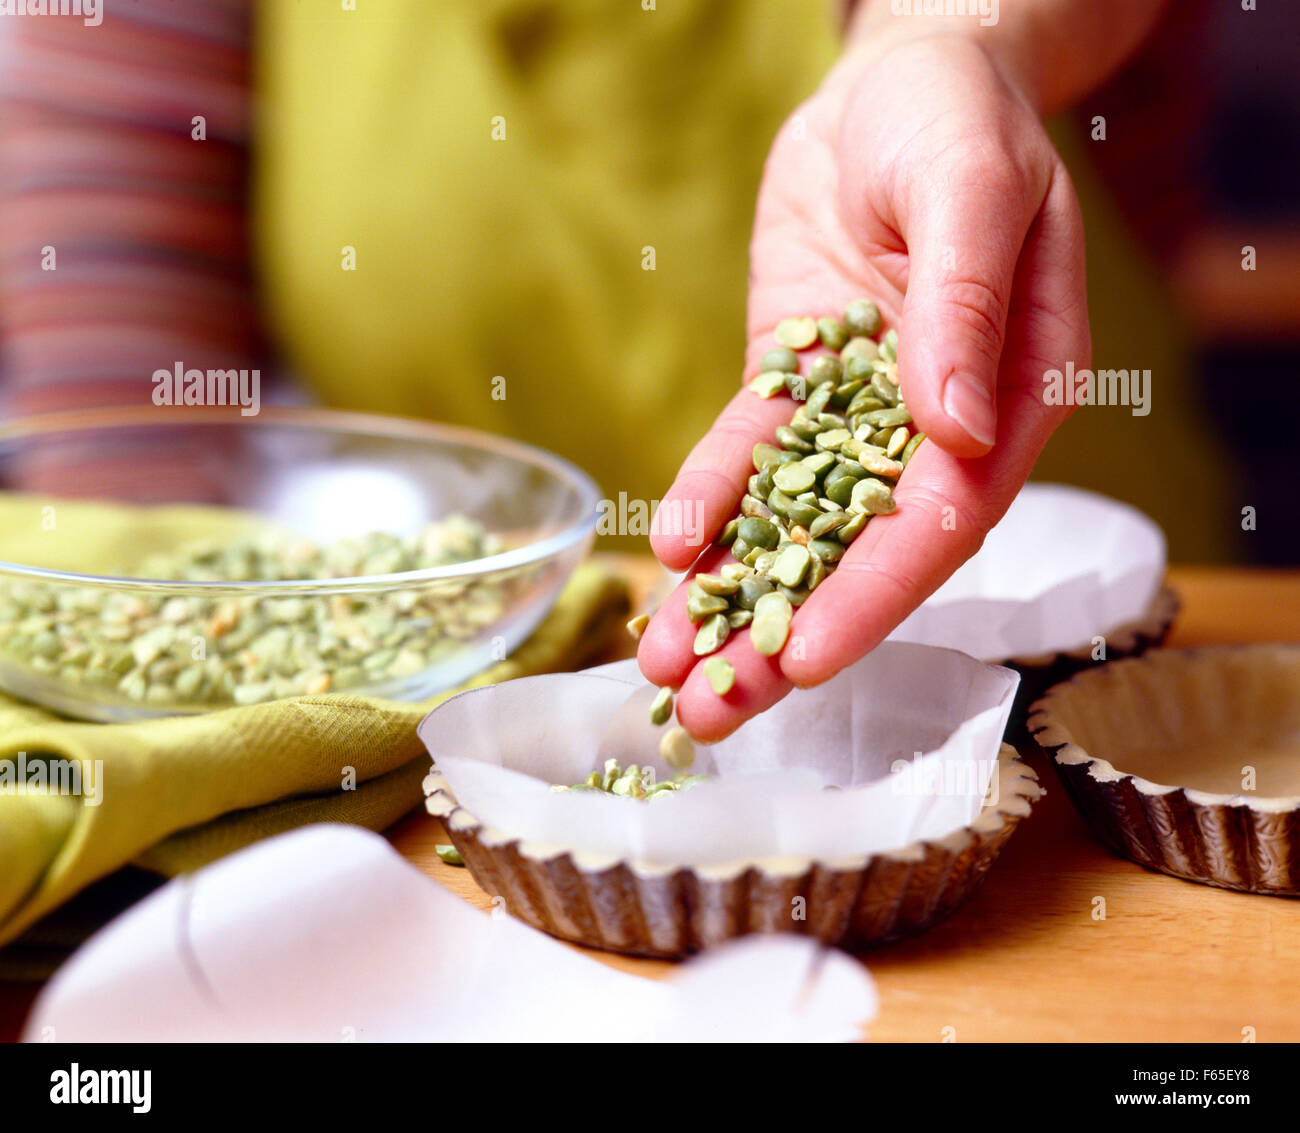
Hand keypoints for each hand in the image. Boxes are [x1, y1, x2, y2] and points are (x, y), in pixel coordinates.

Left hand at [638, 33, 1088, 739]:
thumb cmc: (957, 123)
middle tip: (709, 711)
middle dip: (780, 634)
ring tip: (664, 670)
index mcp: (1008, 401)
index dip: (872, 595)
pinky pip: (746, 456)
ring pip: (789, 522)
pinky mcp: (794, 384)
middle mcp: (932, 429)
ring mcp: (855, 413)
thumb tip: (954, 431)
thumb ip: (966, 309)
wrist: (895, 85)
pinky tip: (668, 555)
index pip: (941, 523)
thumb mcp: (971, 192)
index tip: (806, 658)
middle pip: (855, 552)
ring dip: (727, 598)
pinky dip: (708, 505)